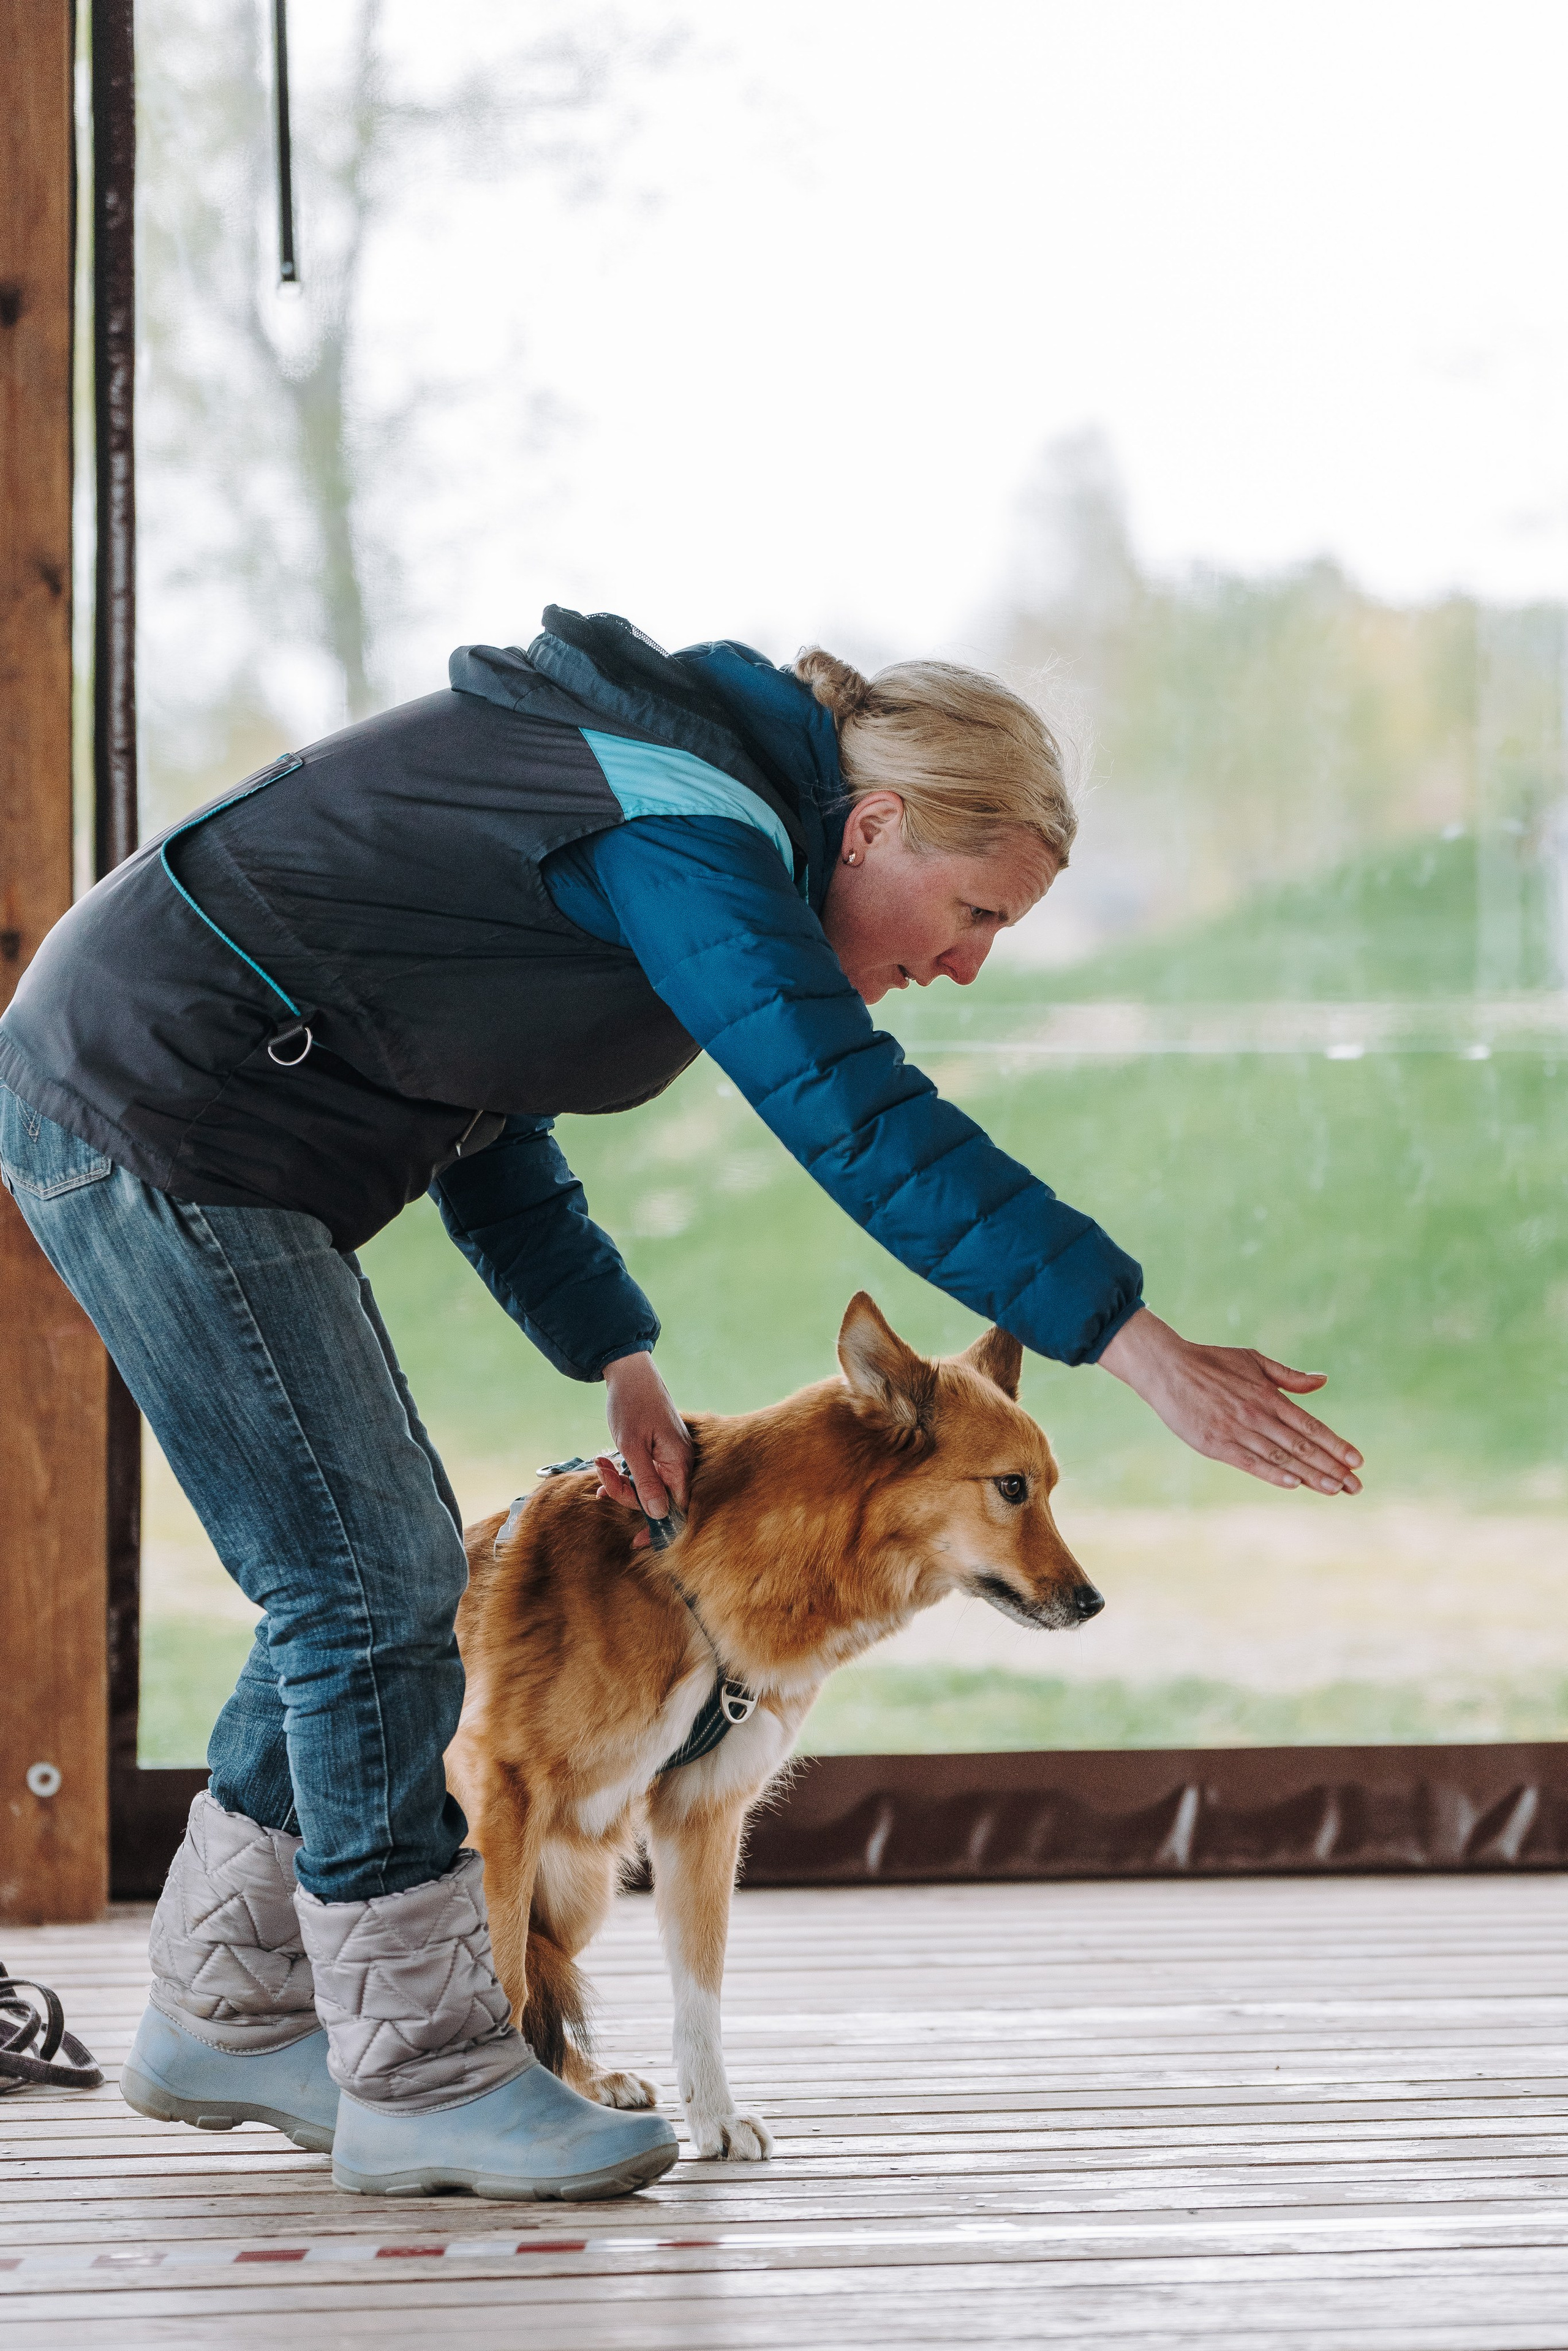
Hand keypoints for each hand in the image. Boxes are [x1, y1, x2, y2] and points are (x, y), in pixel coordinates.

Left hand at [597, 1350, 691, 1531]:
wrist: (629, 1372)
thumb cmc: (632, 1404)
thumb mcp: (632, 1446)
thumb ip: (645, 1482)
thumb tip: (657, 1516)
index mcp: (679, 1463)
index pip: (677, 1510)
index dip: (658, 1529)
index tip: (635, 1543)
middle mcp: (679, 1463)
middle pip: (657, 1499)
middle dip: (625, 1494)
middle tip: (602, 1473)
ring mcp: (669, 1457)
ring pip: (646, 1487)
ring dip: (619, 1482)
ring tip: (599, 1464)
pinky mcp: (658, 1452)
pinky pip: (643, 1474)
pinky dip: (624, 1475)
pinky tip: (605, 1470)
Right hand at [1098, 1308, 1362, 1494]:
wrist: (1166, 1368)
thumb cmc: (1211, 1362)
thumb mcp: (1253, 1360)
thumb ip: (1288, 1376)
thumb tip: (1322, 1381)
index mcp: (1267, 1395)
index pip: (1310, 1425)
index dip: (1335, 1444)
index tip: (1357, 1460)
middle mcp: (1256, 1414)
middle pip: (1301, 1445)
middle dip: (1331, 1467)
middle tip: (1356, 1485)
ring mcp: (1236, 1431)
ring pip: (1281, 1457)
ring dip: (1310, 1475)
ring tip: (1335, 1489)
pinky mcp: (1216, 1445)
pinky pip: (1250, 1463)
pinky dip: (1273, 1473)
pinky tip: (1294, 1483)